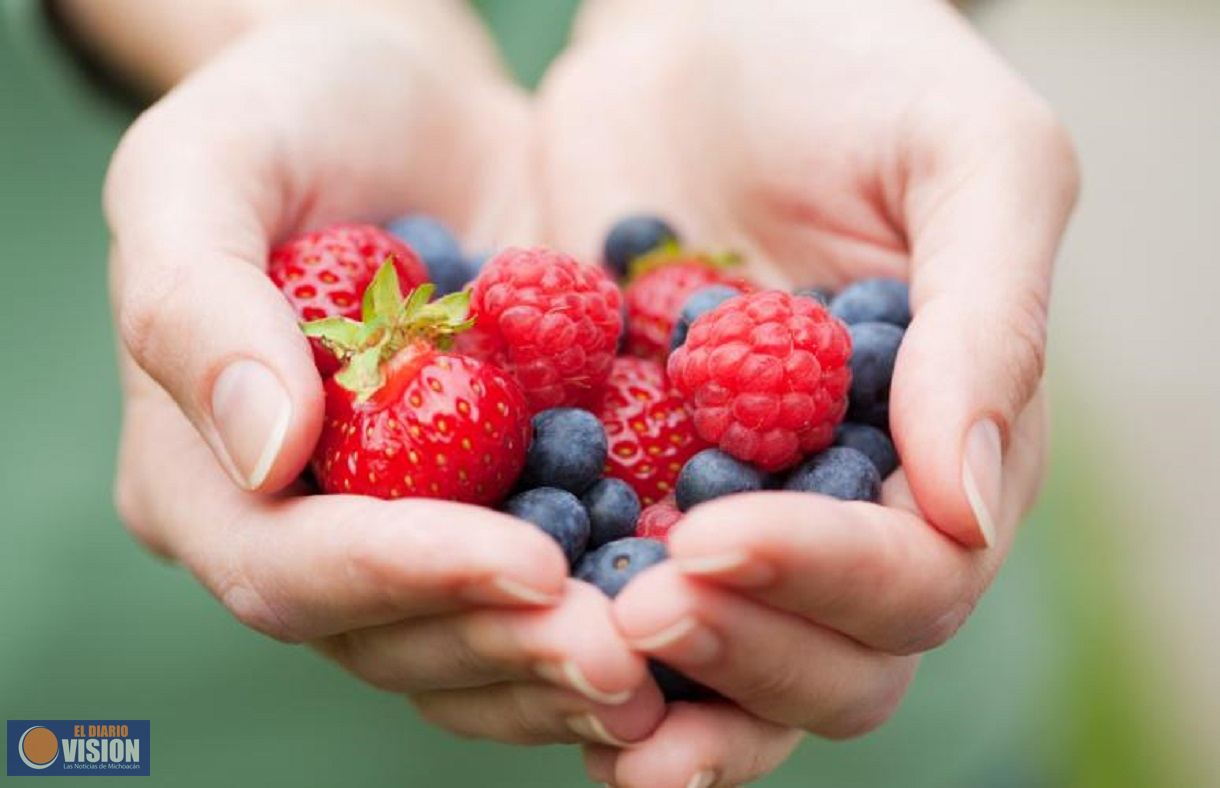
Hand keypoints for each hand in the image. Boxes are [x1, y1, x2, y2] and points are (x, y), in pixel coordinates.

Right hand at [105, 11, 662, 747]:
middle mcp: (302, 532)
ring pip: (469, 650)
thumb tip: (263, 454)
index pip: (288, 566)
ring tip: (665, 662)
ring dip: (563, 665)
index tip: (527, 564)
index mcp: (204, 476)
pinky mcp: (494, 512)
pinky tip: (687, 626)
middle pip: (387, 638)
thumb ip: (199, 304)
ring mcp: (403, 534)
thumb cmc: (292, 114)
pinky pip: (540, 599)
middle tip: (622, 651)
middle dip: (506, 645)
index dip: (405, 576)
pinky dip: (607, 617)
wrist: (415, 108)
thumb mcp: (205, 167)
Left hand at [537, 0, 1077, 782]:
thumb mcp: (967, 158)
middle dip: (739, 651)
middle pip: (826, 660)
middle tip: (638, 611)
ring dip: (654, 688)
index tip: (718, 537)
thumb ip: (991, 325)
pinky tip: (505, 629)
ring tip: (570, 659)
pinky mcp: (625, 479)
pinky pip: (603, 585)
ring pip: (716, 658)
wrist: (699, 24)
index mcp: (944, 447)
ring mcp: (729, 500)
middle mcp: (842, 501)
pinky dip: (564, 629)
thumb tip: (969, 505)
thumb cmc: (851, 63)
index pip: (914, 580)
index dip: (825, 581)